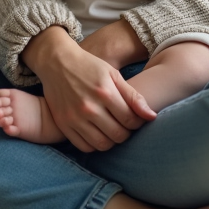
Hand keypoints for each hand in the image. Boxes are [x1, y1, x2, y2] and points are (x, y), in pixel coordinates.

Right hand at [21, 27, 155, 152]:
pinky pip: (84, 146)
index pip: (130, 120)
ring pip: (102, 145)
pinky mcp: (63, 124)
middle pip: (118, 135)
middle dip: (126, 132)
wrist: (57, 62)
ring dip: (111, 141)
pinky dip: (94, 144)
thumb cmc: (89, 66)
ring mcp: (74, 118)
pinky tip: (97, 133)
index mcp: (105, 92)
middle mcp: (89, 108)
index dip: (137, 123)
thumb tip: (152, 117)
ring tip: (112, 130)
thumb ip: (134, 96)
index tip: (135, 119)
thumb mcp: (113, 75)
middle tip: (124, 125)